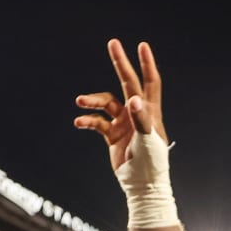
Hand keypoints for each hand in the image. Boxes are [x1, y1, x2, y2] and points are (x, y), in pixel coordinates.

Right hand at [74, 39, 166, 169]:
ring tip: (80, 102)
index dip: (147, 64)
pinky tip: (79, 123)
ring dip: (93, 101)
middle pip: (128, 82)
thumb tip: (134, 99)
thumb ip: (141, 120)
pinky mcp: (112, 136)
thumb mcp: (147, 142)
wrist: (141, 187)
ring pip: (106, 103)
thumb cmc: (151, 166)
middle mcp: (136, 114)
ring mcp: (124, 124)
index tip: (141, 45)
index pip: (150, 83)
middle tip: (112, 43)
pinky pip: (97, 122)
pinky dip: (88, 121)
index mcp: (149, 113)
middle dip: (120, 63)